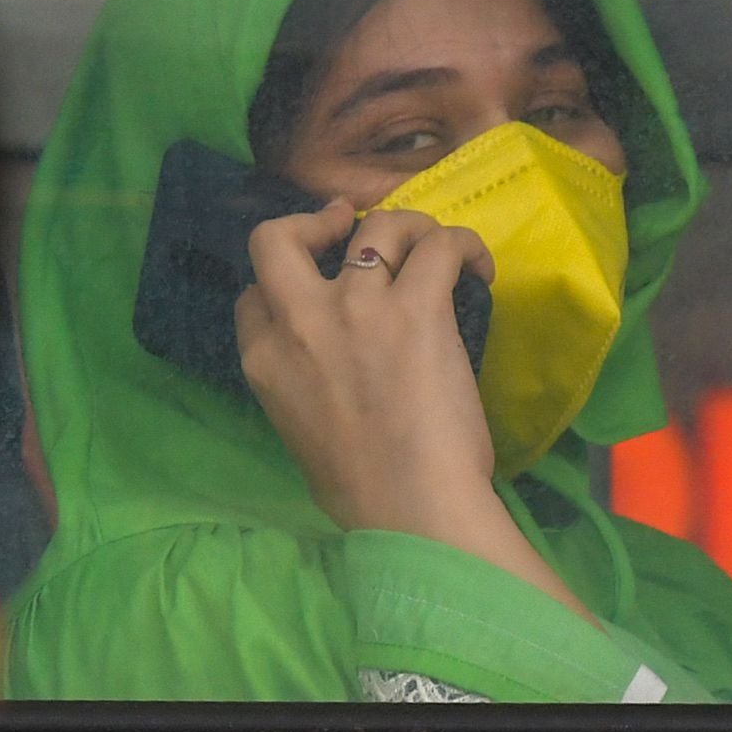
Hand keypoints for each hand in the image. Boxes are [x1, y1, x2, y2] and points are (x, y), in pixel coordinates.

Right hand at [236, 202, 498, 535]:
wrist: (410, 509)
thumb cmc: (361, 497)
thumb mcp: (298, 437)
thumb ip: (299, 392)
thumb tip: (332, 380)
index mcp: (263, 361)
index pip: (253, 296)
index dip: (284, 285)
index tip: (317, 293)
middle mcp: (300, 323)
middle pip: (278, 238)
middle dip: (312, 222)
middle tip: (348, 226)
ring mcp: (356, 307)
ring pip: (374, 226)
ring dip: (406, 229)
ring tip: (433, 251)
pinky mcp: (416, 307)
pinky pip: (439, 245)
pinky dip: (462, 245)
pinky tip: (479, 268)